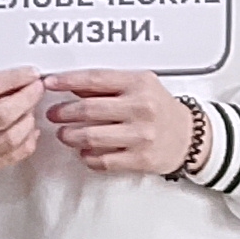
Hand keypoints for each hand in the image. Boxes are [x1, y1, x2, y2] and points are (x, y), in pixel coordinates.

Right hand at [0, 67, 43, 177]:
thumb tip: (23, 80)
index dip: (15, 78)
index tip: (31, 73)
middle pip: (3, 115)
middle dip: (27, 98)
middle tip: (37, 89)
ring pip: (12, 137)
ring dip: (29, 120)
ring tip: (30, 110)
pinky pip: (16, 154)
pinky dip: (29, 139)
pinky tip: (29, 129)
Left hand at [44, 69, 196, 174]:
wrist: (189, 136)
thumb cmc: (160, 109)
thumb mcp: (139, 85)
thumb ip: (108, 85)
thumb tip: (73, 85)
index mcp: (139, 84)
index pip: (95, 79)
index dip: (67, 81)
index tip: (50, 83)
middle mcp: (140, 108)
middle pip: (88, 109)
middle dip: (63, 112)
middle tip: (53, 113)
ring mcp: (140, 135)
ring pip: (90, 136)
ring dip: (69, 135)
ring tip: (64, 134)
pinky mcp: (140, 159)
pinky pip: (102, 160)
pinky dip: (87, 156)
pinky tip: (84, 152)